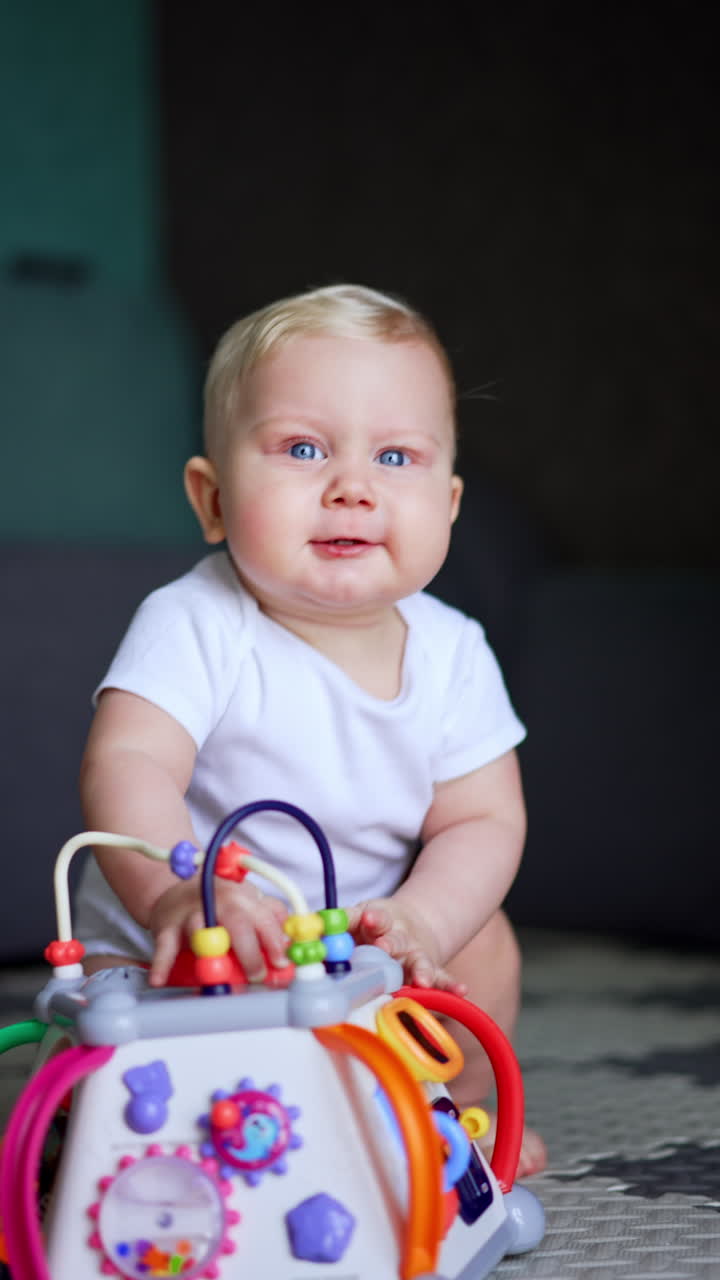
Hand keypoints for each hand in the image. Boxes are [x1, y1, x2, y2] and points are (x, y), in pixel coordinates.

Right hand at [147, 875, 288, 986]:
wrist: (177, 890)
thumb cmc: (221, 902)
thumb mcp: (250, 903)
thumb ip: (272, 918)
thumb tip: (293, 942)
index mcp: (243, 897)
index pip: (264, 917)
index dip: (275, 940)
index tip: (282, 963)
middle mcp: (219, 902)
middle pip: (237, 922)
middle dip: (250, 950)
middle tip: (257, 975)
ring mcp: (191, 914)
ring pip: (200, 931)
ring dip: (209, 954)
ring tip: (217, 978)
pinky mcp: (167, 927)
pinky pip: (164, 947)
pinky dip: (161, 964)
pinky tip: (159, 979)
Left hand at [345, 898, 467, 994]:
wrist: (409, 925)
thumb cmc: (374, 925)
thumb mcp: (357, 916)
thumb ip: (337, 923)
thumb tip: (304, 930)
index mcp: (380, 922)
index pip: (377, 918)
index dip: (373, 918)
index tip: (369, 918)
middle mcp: (400, 938)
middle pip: (397, 941)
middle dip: (391, 944)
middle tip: (385, 948)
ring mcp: (416, 955)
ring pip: (420, 961)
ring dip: (421, 969)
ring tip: (422, 978)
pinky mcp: (429, 970)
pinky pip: (442, 977)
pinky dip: (451, 984)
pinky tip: (461, 991)